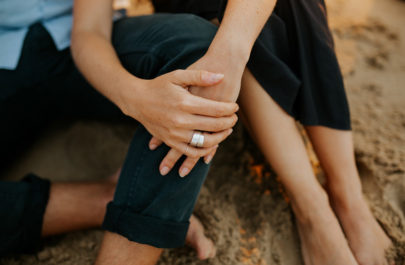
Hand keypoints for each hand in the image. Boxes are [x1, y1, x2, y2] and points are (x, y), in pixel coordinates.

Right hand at [152, 49, 246, 176]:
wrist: (137, 100)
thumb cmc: (159, 85)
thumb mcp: (178, 75)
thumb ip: (200, 76)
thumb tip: (221, 76)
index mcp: (184, 102)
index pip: (216, 109)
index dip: (230, 109)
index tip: (235, 107)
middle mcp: (180, 120)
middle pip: (214, 126)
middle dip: (229, 122)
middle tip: (234, 118)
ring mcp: (175, 133)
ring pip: (205, 142)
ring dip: (220, 138)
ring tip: (227, 130)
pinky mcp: (170, 141)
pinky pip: (192, 152)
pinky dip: (205, 151)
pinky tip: (213, 143)